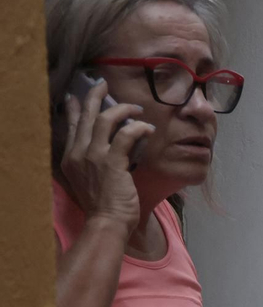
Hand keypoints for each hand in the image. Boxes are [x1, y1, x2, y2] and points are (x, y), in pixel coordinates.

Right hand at [58, 82, 153, 234]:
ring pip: (105, 119)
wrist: (106, 223)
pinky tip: (149, 128)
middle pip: (85, 116)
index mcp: (71, 157)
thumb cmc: (104, 205)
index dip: (75, 108)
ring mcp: (93, 157)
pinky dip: (139, 128)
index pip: (72, 125)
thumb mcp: (91, 179)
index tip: (78, 95)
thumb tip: (108, 144)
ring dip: (123, 110)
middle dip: (94, 96)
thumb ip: (94, 161)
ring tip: (137, 108)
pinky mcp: (112, 162)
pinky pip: (126, 135)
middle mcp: (78, 153)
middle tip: (103, 83)